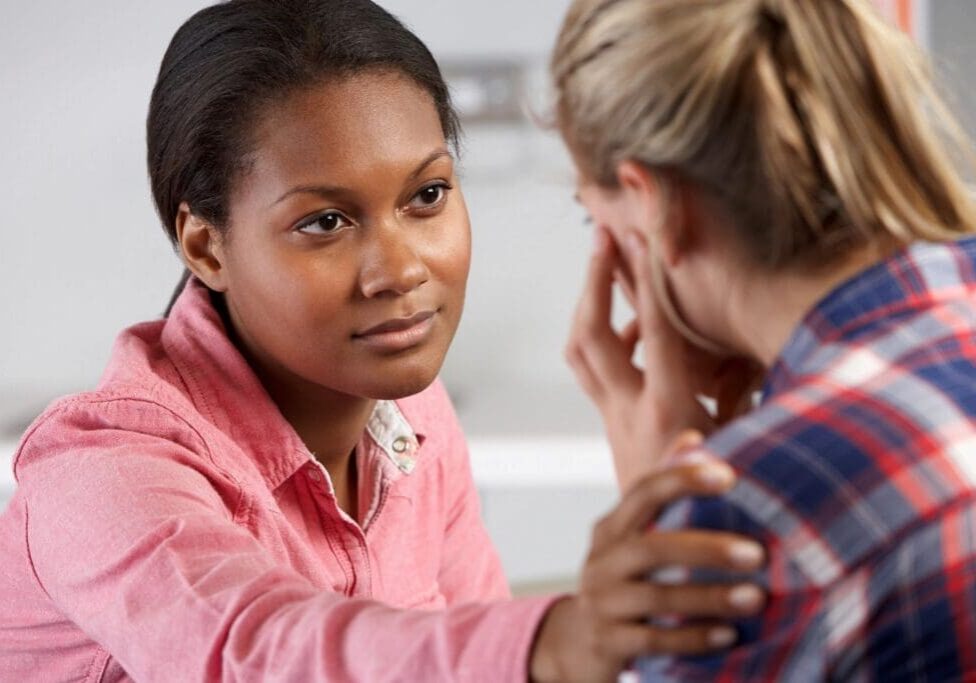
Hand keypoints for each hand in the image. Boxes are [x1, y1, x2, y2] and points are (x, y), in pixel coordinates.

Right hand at [529, 434, 765, 682]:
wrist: (579, 642)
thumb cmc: (624, 580)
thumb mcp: (634, 537)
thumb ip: (663, 496)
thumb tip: (695, 440)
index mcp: (611, 529)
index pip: (642, 493)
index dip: (681, 479)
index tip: (727, 475)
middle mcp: (601, 561)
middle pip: (651, 548)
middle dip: (706, 549)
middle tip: (756, 553)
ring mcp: (602, 603)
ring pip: (656, 598)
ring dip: (709, 596)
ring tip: (755, 597)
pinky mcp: (609, 642)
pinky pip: (654, 641)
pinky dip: (693, 638)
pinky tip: (728, 635)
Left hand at [565, 226, 761, 489]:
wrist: (649, 561)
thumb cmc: (708, 512)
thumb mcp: (743, 456)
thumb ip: (752, 413)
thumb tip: (782, 370)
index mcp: (667, 410)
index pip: (653, 333)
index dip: (645, 282)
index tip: (638, 237)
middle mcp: (628, 410)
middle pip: (591, 335)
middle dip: (593, 282)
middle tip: (600, 235)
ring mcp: (611, 417)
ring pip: (581, 351)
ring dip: (588, 305)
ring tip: (601, 266)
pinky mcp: (609, 424)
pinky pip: (594, 370)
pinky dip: (604, 338)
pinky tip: (629, 329)